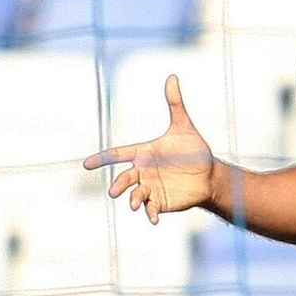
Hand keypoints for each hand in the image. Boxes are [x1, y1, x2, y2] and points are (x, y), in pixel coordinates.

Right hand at [83, 75, 215, 223]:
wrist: (209, 174)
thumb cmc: (195, 150)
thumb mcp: (184, 126)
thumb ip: (175, 104)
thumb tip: (172, 76)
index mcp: (144, 153)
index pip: (118, 154)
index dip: (102, 159)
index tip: (86, 164)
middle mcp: (143, 171)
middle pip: (124, 178)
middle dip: (118, 184)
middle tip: (113, 191)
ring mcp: (150, 188)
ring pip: (135, 194)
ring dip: (133, 200)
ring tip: (135, 205)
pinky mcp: (160, 202)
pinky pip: (151, 209)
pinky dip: (150, 214)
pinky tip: (154, 219)